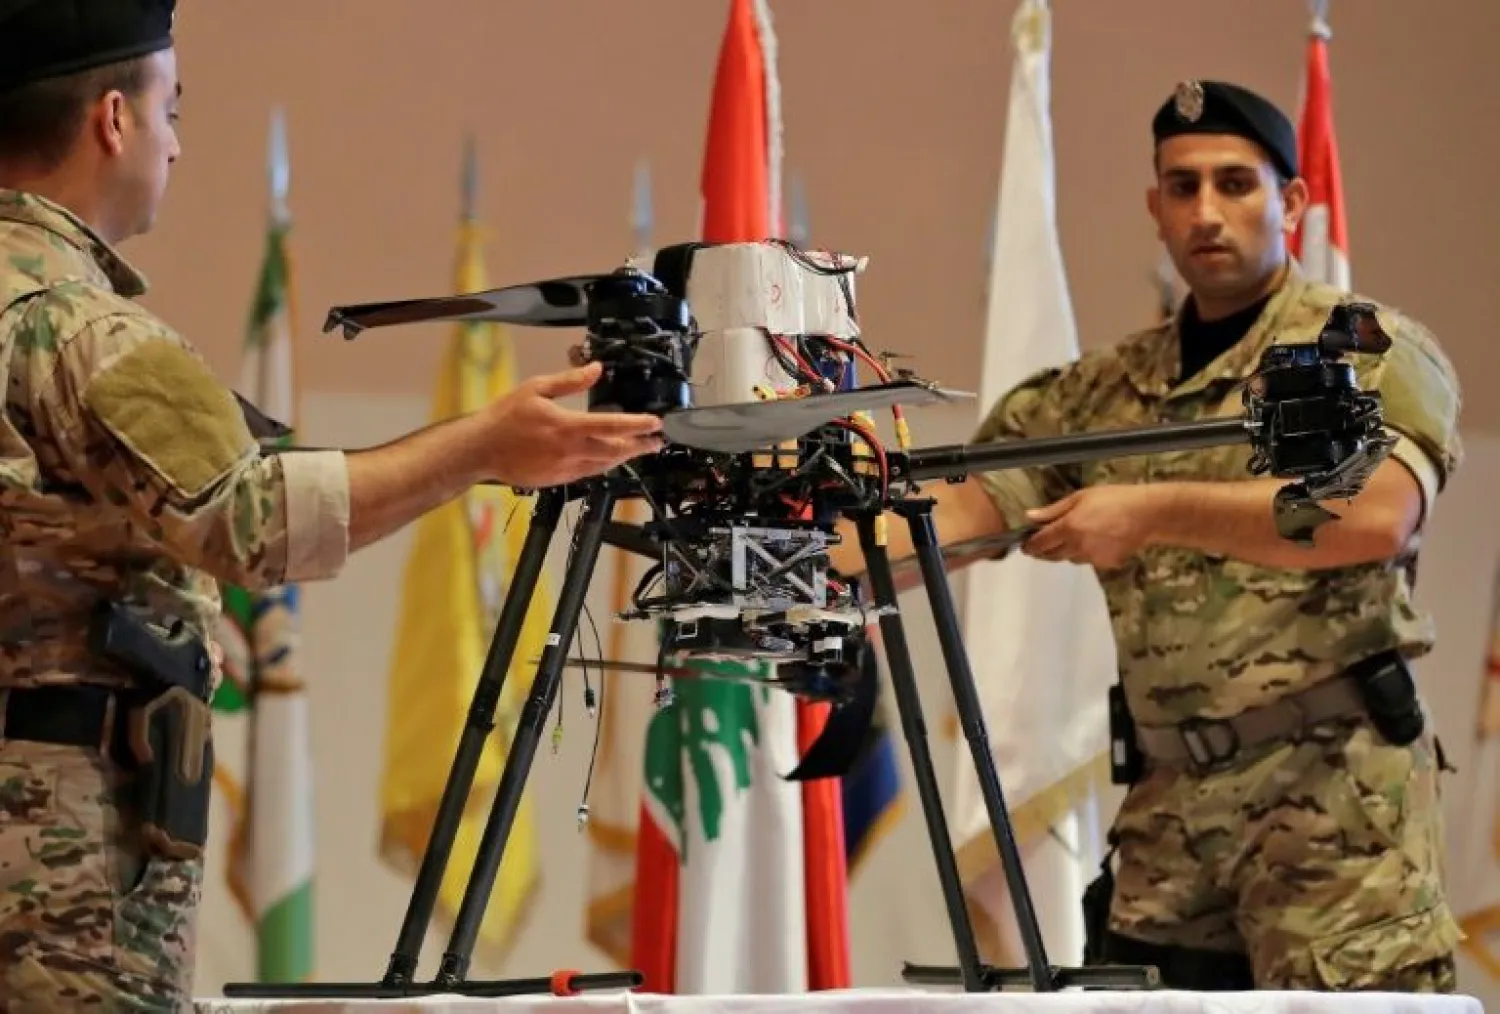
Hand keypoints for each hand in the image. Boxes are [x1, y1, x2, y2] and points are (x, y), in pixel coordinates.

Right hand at [479, 362, 663, 486]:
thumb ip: (570, 380)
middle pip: (615, 451)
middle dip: (639, 446)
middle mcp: (571, 451)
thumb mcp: (536, 388)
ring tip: (638, 450)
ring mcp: (565, 469)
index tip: (655, 424)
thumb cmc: (506, 416)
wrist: (481, 449)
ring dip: (624, 457)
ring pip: (604, 465)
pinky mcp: (558, 480)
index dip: (637, 425)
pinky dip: (603, 465)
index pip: (612, 426)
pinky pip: (588, 473)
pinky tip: (609, 459)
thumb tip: (597, 368)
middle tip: (656, 441)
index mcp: (568, 426)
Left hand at [1020, 484, 1166, 570]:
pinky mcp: (1106, 565)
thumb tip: (1030, 517)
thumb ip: (1053, 510)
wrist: (1147, 514)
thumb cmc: (1114, 499)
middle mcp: (1077, 546)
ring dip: (1066, 551)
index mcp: (1068, 528)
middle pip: (1052, 555)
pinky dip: (1087, 554)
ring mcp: (1092, 558)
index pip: (1040, 543)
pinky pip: (1089, 561)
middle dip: (1044, 551)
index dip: (1030, 546)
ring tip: (1074, 537)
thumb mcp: (1080, 497)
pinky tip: (1096, 541)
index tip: (1025, 545)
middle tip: (1042, 544)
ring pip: (1070, 558)